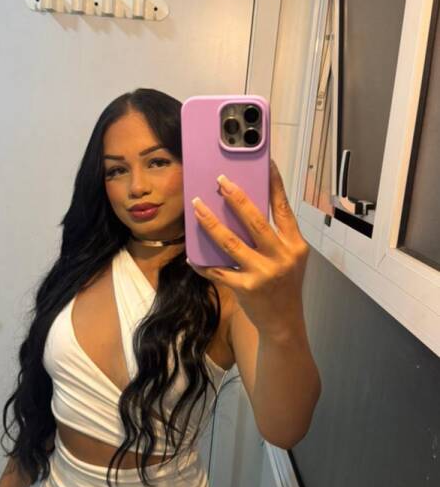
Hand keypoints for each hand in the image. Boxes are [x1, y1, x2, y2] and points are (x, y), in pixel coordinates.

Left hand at [187, 159, 309, 338]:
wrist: (284, 323)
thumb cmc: (285, 286)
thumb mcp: (290, 259)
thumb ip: (276, 237)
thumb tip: (246, 208)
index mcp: (295, 245)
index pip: (283, 209)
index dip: (275, 184)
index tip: (266, 163)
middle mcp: (282, 257)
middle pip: (254, 220)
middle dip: (235, 197)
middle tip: (220, 180)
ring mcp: (263, 272)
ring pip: (231, 242)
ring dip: (210, 222)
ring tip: (197, 206)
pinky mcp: (246, 288)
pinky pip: (218, 270)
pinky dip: (202, 263)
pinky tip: (191, 255)